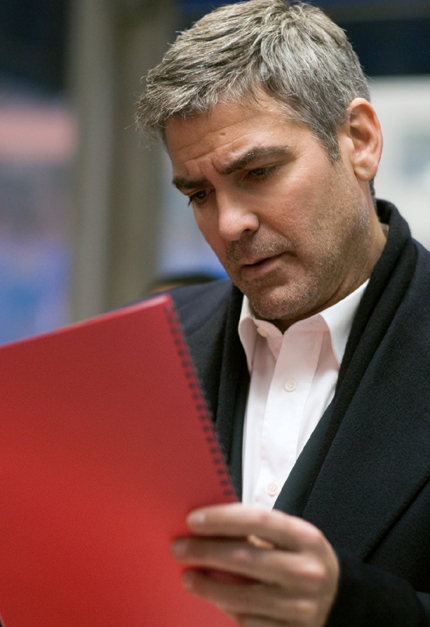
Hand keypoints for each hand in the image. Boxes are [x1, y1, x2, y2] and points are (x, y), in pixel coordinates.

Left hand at [171, 503, 338, 626]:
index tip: (193, 520)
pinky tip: (214, 601)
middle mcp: (307, 570)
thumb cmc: (303, 559)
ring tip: (188, 577)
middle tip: (179, 548)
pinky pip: (252, 623)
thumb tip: (208, 529)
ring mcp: (302, 605)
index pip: (258, 520)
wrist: (340, 598)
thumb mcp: (291, 538)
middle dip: (206, 552)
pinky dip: (229, 612)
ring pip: (244, 596)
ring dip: (209, 586)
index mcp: (305, 537)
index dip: (222, 519)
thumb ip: (258, 533)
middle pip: (246, 558)